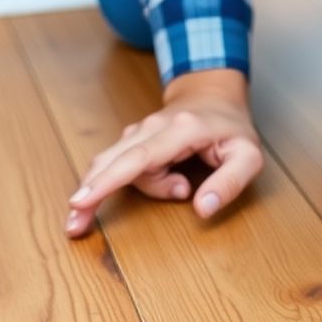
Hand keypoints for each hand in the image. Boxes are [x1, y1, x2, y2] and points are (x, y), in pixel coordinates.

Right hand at [65, 69, 262, 236]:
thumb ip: (229, 183)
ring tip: (160, 194)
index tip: (82, 201)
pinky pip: (118, 165)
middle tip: (72, 226)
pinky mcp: (131, 140)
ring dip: (110, 189)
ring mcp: (138, 132)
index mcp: (181, 130)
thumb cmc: (232, 128)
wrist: (212, 95)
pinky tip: (140, 186)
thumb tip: (202, 208)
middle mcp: (152, 128)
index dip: (108, 181)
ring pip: (115, 165)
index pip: (139, 158)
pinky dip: (112, 181)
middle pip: (112, 161)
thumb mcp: (248, 157)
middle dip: (90, 193)